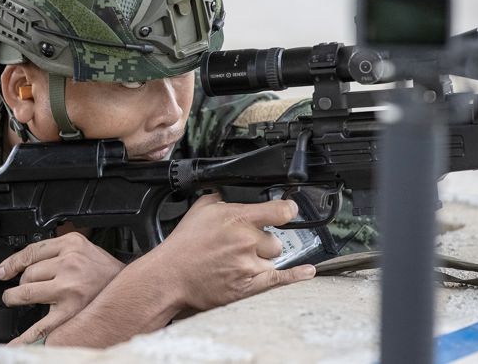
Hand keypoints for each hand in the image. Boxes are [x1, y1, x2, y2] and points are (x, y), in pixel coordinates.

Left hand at [0, 231, 124, 343]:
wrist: (127, 287)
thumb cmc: (102, 269)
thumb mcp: (82, 247)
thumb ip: (57, 249)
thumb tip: (24, 261)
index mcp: (72, 244)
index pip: (32, 251)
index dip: (13, 262)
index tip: (3, 271)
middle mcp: (69, 264)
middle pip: (28, 273)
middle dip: (21, 281)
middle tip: (20, 287)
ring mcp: (68, 288)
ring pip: (27, 292)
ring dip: (17, 298)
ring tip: (16, 300)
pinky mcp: (69, 311)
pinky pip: (40, 325)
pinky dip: (24, 336)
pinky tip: (14, 342)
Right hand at [152, 193, 315, 310]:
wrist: (170, 275)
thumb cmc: (184, 244)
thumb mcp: (202, 208)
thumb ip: (225, 198)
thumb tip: (238, 191)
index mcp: (237, 218)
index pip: (279, 210)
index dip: (288, 208)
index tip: (290, 209)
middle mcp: (246, 241)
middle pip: (275, 239)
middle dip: (263, 242)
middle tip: (243, 245)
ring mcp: (248, 265)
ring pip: (274, 259)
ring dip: (262, 259)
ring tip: (239, 261)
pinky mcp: (248, 286)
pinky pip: (279, 280)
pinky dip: (295, 276)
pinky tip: (307, 271)